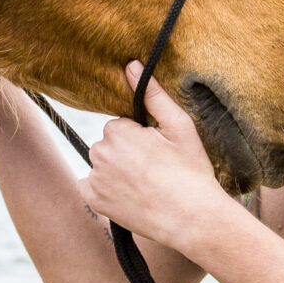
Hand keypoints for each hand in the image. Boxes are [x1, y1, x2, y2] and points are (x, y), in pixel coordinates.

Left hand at [82, 62, 223, 247]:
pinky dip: (104, 191)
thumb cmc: (190, 170)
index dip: (140, 139)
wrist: (192, 218)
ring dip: (115, 171)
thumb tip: (130, 64)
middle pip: (108, 145)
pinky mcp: (94, 201)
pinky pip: (91, 187)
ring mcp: (95, 179)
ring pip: (101, 165)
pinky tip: (128, 196)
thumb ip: (152, 94)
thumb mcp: (179, 126)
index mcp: (118, 132)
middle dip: (126, 154)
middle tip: (154, 170)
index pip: (120, 128)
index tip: (158, 154)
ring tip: (144, 186)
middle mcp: (100, 153)